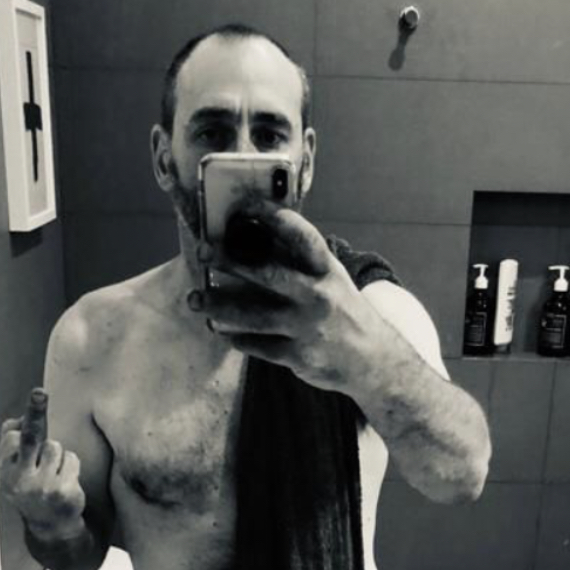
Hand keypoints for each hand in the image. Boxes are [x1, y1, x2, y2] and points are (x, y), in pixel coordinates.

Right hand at [0, 387, 85, 537]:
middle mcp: (20, 481)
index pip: (13, 439)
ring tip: (53, 472)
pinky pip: (71, 459)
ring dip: (57, 455)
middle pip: (30, 438)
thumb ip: (11, 445)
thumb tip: (19, 419)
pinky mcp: (64, 491)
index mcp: (4, 474)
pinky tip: (65, 480)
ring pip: (55, 447)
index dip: (22, 429)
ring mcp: (43, 487)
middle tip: (39, 393)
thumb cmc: (32, 490)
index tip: (35, 396)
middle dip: (35, 414)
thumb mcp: (13, 471)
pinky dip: (71, 465)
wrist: (51, 527)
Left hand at [188, 209, 378, 392]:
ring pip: (254, 316)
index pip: (302, 237)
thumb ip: (300, 263)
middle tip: (204, 252)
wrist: (373, 361)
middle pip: (269, 274)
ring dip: (219, 307)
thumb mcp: (331, 281)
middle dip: (231, 261)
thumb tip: (255, 236)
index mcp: (327, 270)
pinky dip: (236, 337)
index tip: (245, 208)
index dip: (274, 218)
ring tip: (196, 300)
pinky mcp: (298, 356)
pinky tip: (221, 330)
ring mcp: (307, 328)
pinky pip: (258, 346)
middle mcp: (318, 296)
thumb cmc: (343, 313)